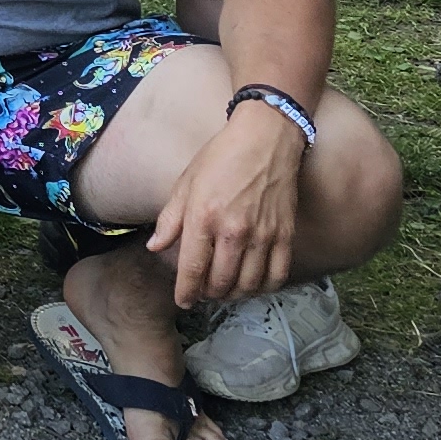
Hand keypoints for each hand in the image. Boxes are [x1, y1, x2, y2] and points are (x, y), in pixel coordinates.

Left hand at [150, 108, 305, 308]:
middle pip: (220, 282)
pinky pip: (277, 275)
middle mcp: (234, 231)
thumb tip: (155, 247)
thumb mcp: (185, 183)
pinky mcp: (285, 234)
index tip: (184, 301)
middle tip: (203, 293)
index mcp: (203, 218)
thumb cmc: (221, 157)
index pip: (192, 270)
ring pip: (248, 285)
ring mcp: (263, 235)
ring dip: (234, 294)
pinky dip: (263, 287)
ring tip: (225, 289)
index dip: (186, 292)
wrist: (266, 138)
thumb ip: (170, 220)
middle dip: (209, 294)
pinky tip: (253, 284)